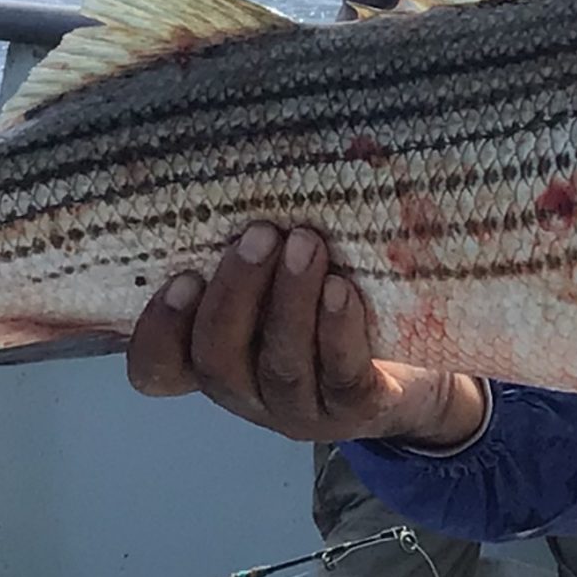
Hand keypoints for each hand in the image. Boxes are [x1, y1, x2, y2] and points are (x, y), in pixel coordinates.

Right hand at [125, 221, 488, 448]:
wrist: (418, 370)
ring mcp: (300, 409)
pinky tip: (341, 289)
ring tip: (305, 244)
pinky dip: (337, 330)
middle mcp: (248, 392)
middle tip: (259, 235)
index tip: (179, 278)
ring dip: (289, 300)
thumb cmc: (330, 304)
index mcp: (217, 359)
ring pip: (280, 364)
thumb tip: (244, 166)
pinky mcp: (356, 410)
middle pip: (218, 358)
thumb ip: (253, 251)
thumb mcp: (280, 281)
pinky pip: (341, 376)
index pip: (158, 369)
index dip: (158, 332)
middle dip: (235, 292)